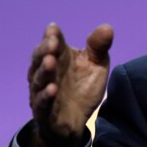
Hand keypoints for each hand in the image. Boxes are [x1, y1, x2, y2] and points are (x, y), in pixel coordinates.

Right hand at [28, 23, 113, 146]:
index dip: (52, 36)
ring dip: (44, 70)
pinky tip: (52, 89)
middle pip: (40, 58)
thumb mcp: (96, 64)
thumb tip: (107, 27)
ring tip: (50, 61)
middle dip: (44, 50)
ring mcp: (42, 92)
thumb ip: (98, 47)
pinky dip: (45, 96)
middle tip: (52, 43)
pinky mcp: (44, 112)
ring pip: (39, 80)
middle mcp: (47, 72)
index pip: (53, 43)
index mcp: (59, 57)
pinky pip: (41, 104)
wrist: (77, 120)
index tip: (53, 28)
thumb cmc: (83, 86)